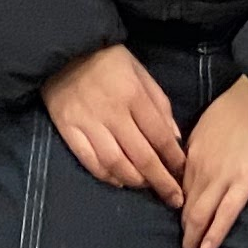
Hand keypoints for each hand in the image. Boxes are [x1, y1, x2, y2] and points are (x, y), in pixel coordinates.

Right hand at [41, 43, 185, 203]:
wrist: (63, 47)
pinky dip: (107, 176)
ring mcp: (88, 123)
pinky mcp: (68, 129)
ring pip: (116, 164)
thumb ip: (159, 103)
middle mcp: (112, 112)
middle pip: (141, 156)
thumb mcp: (140, 71)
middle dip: (162, 182)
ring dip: (135, 181)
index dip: (174, 160)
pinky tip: (119, 181)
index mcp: (133, 95)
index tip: (184, 175)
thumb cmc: (107, 58)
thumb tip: (174, 138)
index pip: (160, 136)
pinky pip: (90, 161)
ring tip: (147, 186)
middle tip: (174, 199)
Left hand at [180, 74, 247, 247]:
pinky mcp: (244, 183)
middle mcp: (200, 166)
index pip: (178, 187)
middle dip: (182, 230)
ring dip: (192, 239)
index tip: (177, 222)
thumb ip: (200, 144)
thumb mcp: (209, 122)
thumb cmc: (242, 103)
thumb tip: (195, 160)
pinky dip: (212, 236)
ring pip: (199, 215)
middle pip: (185, 205)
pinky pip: (224, 216)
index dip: (176, 207)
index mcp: (191, 150)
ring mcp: (221, 177)